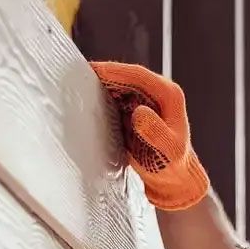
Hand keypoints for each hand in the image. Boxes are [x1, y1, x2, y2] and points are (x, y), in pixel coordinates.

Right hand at [89, 61, 211, 211]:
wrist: (173, 178)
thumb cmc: (173, 165)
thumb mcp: (167, 150)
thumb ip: (155, 131)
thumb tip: (138, 112)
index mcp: (169, 94)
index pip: (139, 76)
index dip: (115, 71)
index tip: (94, 70)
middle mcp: (157, 92)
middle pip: (126, 76)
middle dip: (103, 75)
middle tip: (77, 76)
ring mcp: (145, 99)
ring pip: (118, 85)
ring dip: (100, 86)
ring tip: (77, 88)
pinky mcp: (133, 109)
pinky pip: (115, 98)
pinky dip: (100, 98)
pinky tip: (86, 103)